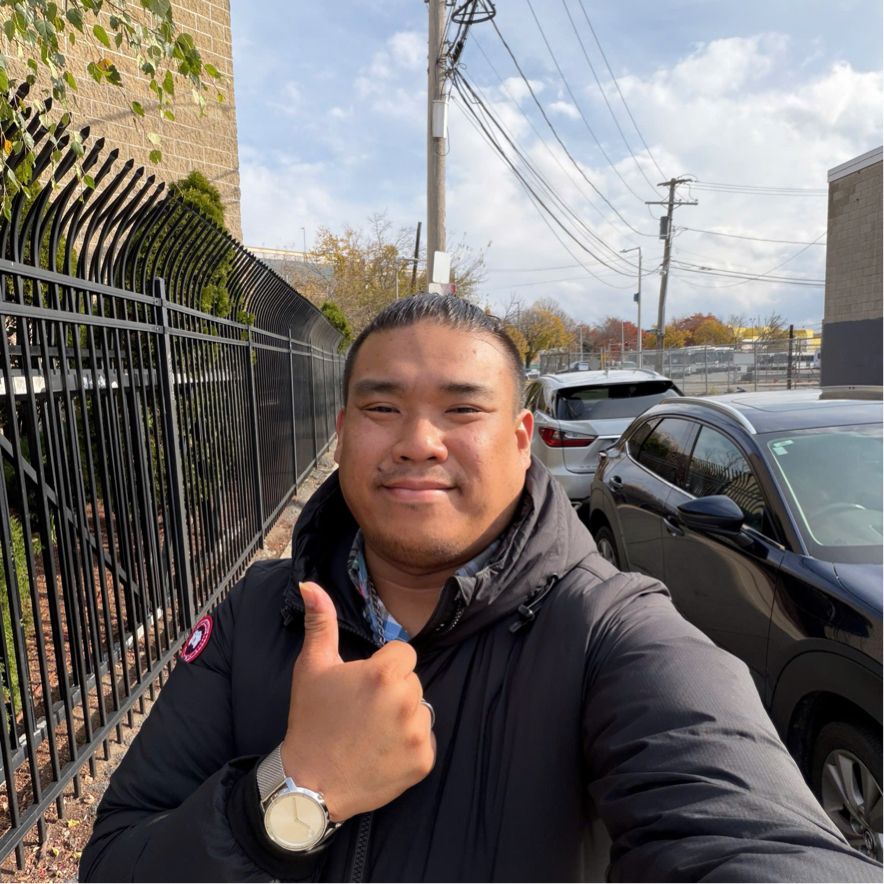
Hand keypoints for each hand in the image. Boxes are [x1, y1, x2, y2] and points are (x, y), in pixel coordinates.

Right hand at [280, 581, 435, 821]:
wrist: (311, 785)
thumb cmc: (311, 721)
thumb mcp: (312, 667)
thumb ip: (319, 621)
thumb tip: (310, 584)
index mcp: (383, 673)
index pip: (403, 654)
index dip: (382, 667)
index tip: (362, 686)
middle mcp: (406, 700)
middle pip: (412, 681)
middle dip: (393, 691)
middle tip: (362, 712)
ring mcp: (418, 733)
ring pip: (420, 709)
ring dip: (403, 716)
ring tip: (371, 732)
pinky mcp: (424, 760)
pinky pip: (425, 739)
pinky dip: (409, 745)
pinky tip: (382, 751)